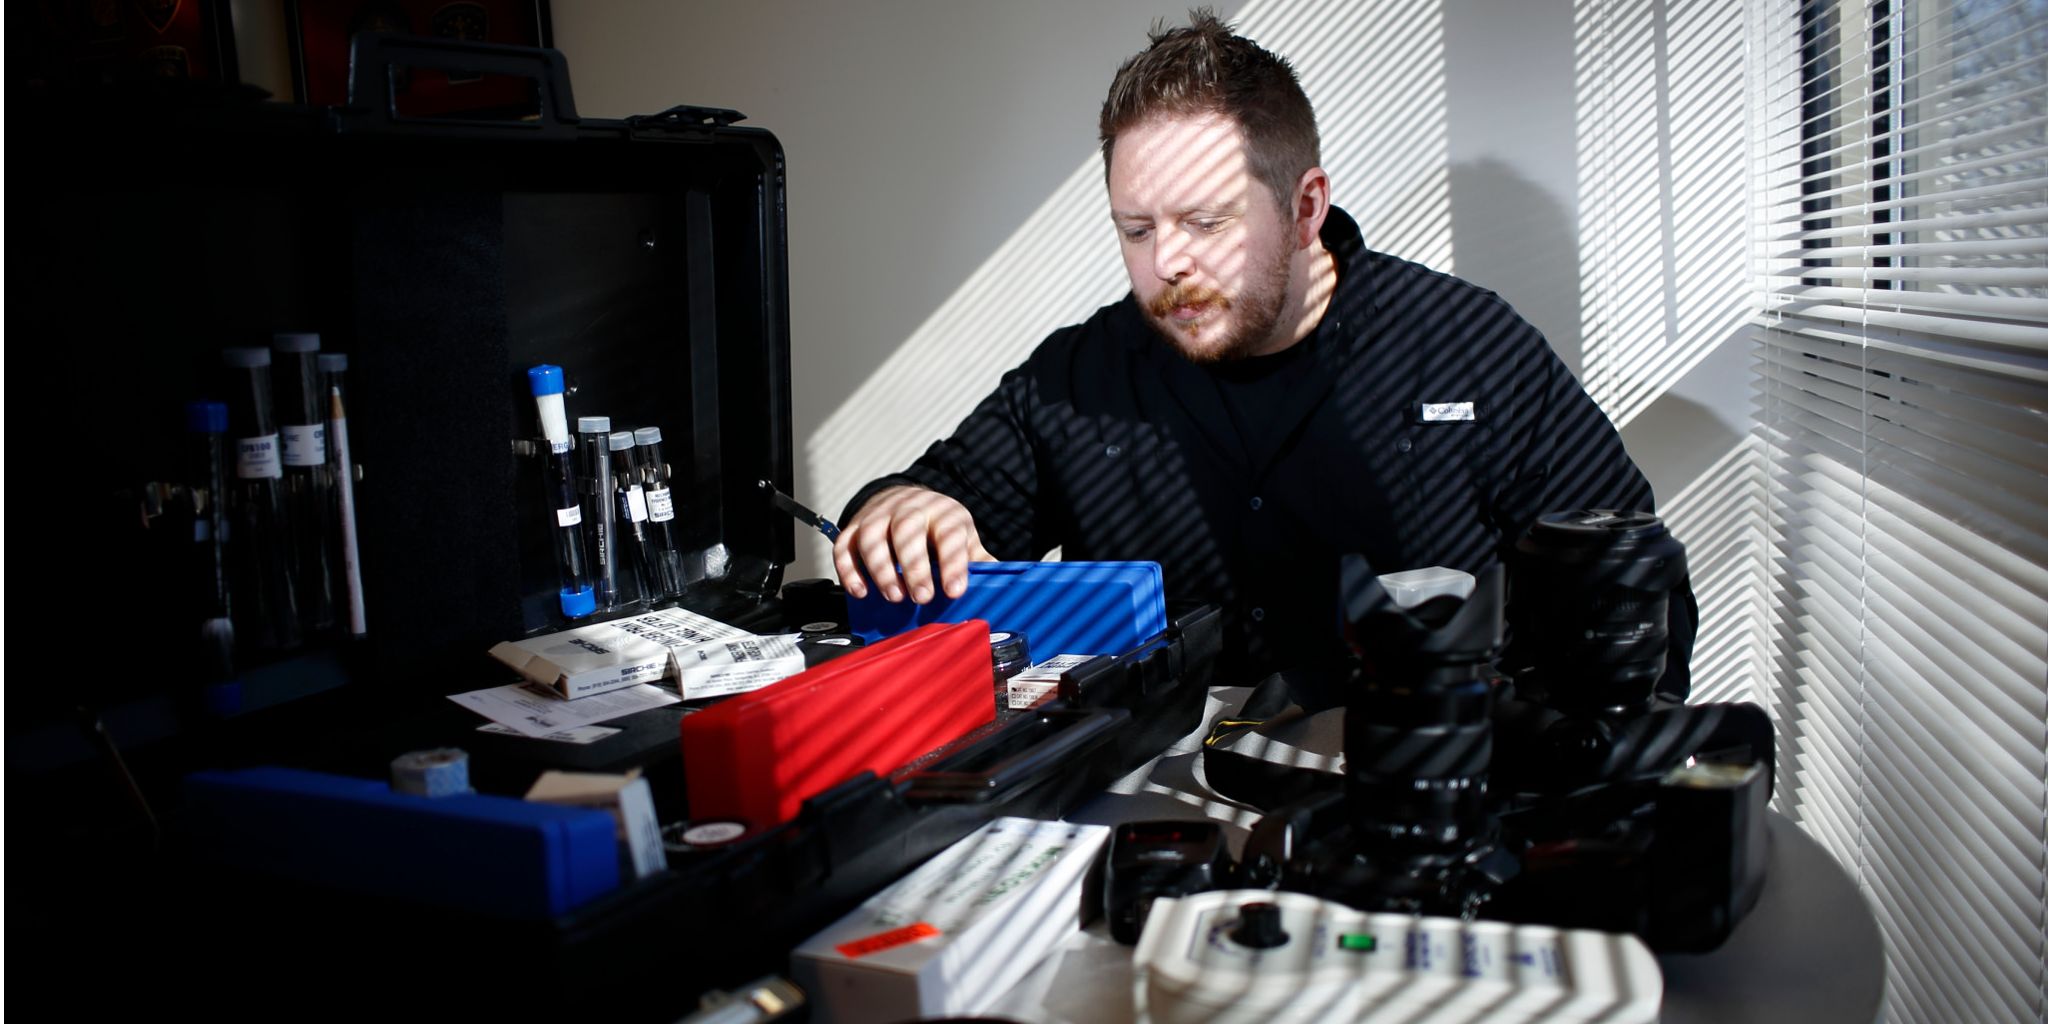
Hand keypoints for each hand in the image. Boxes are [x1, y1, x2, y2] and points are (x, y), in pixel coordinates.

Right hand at [833, 485, 994, 602]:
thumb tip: (1000, 583)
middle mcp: (910, 508)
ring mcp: (880, 515)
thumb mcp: (962, 535)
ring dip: (881, 568)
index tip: (954, 591)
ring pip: (873, 535)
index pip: (948, 534)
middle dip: (914, 566)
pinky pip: (845, 545)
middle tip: (921, 597)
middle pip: (907, 530)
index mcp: (943, 512)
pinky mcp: (856, 525)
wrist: (906, 498)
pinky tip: (859, 590)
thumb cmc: (938, 525)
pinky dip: (848, 569)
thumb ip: (977, 559)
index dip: (952, 563)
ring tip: (893, 596)